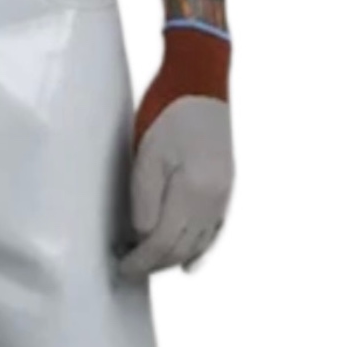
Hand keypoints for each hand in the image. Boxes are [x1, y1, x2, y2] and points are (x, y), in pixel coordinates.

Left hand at [115, 25, 233, 280]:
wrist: (201, 78)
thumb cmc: (167, 110)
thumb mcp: (147, 154)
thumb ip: (144, 200)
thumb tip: (143, 237)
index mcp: (194, 192)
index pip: (163, 244)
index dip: (140, 261)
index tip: (119, 267)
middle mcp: (214, 199)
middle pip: (181, 249)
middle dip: (153, 264)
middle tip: (126, 268)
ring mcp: (224, 193)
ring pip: (199, 244)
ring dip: (173, 259)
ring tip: (148, 264)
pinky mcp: (226, 185)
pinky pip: (215, 230)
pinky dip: (201, 250)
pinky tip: (190, 264)